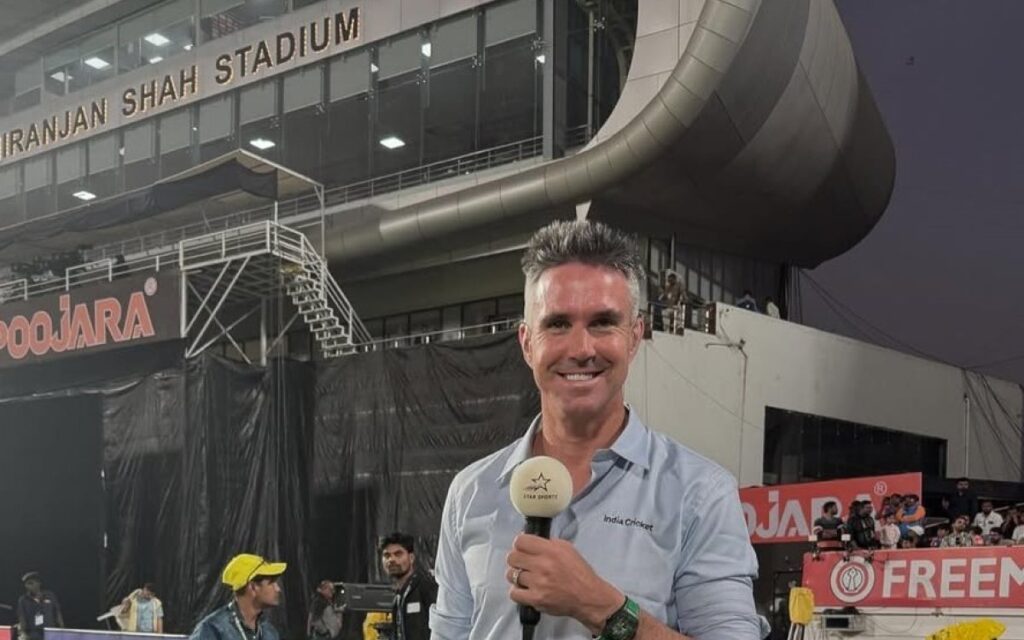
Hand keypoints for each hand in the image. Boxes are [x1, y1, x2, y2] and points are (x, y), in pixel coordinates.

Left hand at [505, 534, 622, 632]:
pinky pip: (514, 593)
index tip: (521, 548)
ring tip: (525, 577)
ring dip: (516, 576)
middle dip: (516, 559)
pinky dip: (517, 591)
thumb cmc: (579, 573)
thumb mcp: (568, 549)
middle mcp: (543, 565)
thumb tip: (530, 541)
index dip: (519, 544)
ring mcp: (538, 583)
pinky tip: (525, 589)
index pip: (520, 541)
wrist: (588, 597)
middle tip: (522, 563)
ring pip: (511, 575)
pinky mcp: (536, 599)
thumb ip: (548, 543)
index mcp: (551, 550)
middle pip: (512, 557)